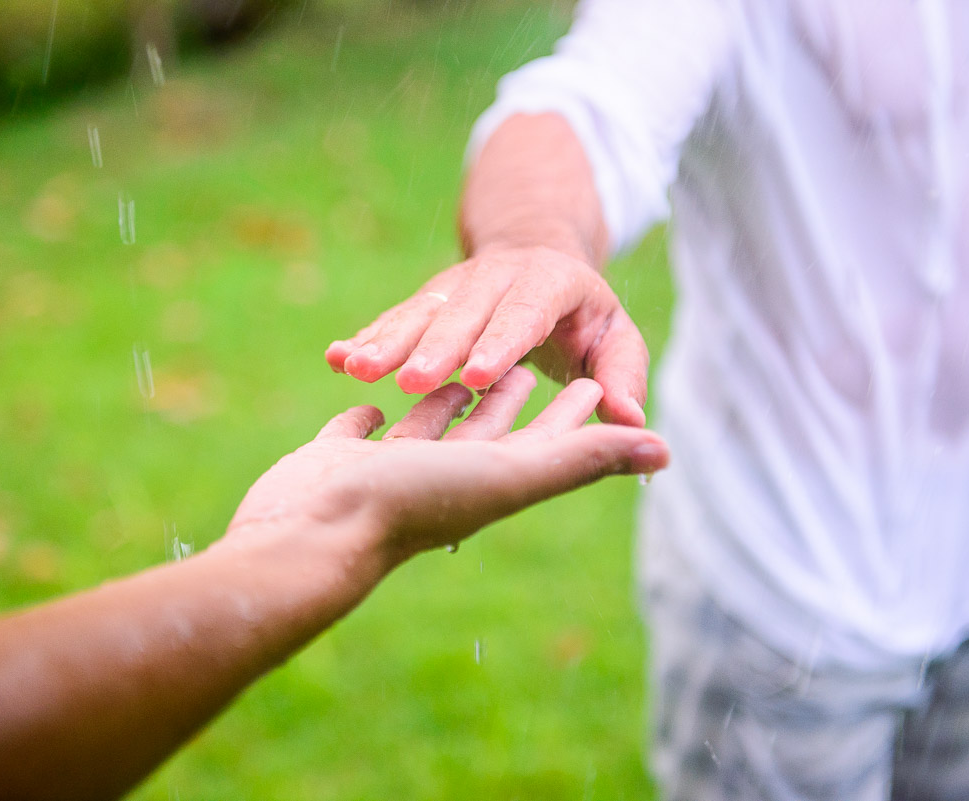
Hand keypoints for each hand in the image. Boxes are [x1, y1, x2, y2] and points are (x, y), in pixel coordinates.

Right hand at [226, 367, 667, 564]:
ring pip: (426, 422)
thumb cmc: (412, 504)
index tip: (600, 383)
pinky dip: (372, 410)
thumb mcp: (509, 472)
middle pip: (489, 427)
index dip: (574, 413)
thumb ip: (581, 457)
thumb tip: (664, 450)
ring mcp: (385, 469)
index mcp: (487, 477)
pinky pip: (361, 428)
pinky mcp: (336, 457)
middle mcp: (441, 475)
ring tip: (465, 363)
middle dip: (512, 395)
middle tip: (539, 363)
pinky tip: (373, 394)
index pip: (543, 437)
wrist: (309, 534)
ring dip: (448, 395)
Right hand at [324, 246, 649, 426]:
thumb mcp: (611, 339)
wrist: (530, 254)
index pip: (522, 316)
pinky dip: (362, 338)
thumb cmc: (579, 318)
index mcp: (549, 287)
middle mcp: (495, 282)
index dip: (499, 343)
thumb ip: (619, 375)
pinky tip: (334, 357)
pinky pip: (391, 320)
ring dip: (386, 342)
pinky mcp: (422, 304)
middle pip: (462, 314)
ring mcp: (453, 290)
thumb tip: (634, 423)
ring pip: (417, 314)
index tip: (476, 376)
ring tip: (355, 368)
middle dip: (434, 347)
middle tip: (411, 380)